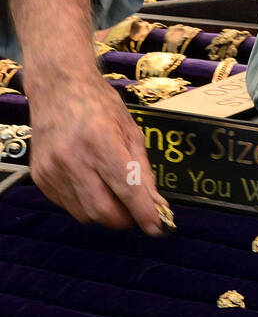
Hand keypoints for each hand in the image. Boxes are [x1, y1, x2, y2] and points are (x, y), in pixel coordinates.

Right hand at [27, 75, 166, 233]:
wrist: (57, 87)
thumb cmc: (99, 104)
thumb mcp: (131, 130)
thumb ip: (143, 171)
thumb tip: (156, 206)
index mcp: (101, 141)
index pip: (126, 189)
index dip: (144, 214)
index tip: (158, 228)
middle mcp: (72, 158)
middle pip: (103, 211)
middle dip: (125, 219)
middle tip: (136, 211)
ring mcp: (52, 170)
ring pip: (85, 214)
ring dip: (106, 213)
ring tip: (114, 192)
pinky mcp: (40, 178)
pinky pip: (68, 206)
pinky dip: (86, 204)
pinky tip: (92, 184)